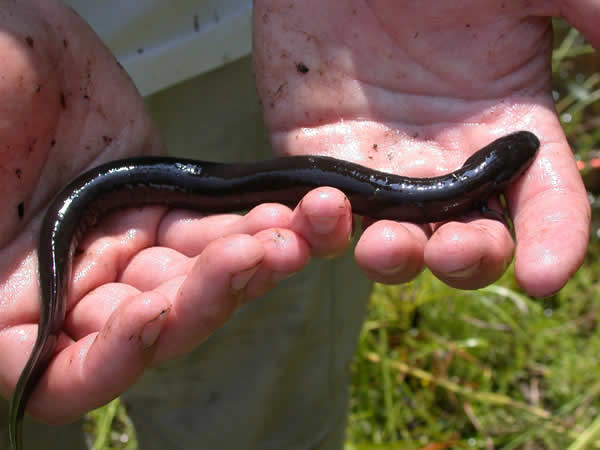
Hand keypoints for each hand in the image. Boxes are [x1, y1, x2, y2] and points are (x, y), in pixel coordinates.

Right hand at [0, 0, 351, 422]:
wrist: (27, 42)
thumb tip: (7, 312)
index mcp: (10, 293)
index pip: (53, 373)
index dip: (106, 363)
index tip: (150, 315)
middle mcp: (72, 286)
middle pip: (147, 331)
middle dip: (203, 300)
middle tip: (248, 257)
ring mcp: (125, 250)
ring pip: (193, 287)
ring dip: (244, 268)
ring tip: (287, 234)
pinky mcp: (166, 212)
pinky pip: (213, 237)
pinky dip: (249, 231)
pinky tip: (285, 215)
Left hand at [253, 0, 594, 295]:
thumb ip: (592, 19)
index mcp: (504, 128)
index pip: (543, 203)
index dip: (552, 242)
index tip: (544, 275)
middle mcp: (443, 161)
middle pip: (466, 242)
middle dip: (464, 259)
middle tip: (451, 249)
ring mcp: (377, 166)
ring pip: (390, 243)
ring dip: (389, 257)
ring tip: (380, 242)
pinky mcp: (316, 160)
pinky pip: (314, 217)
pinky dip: (313, 232)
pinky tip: (312, 223)